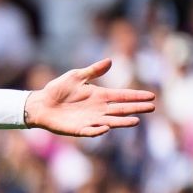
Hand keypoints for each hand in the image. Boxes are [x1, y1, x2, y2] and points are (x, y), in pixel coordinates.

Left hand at [25, 59, 155, 136]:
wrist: (41, 103)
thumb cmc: (58, 88)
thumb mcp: (76, 76)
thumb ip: (93, 71)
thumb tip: (110, 61)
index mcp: (100, 95)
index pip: (122, 96)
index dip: (136, 96)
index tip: (151, 96)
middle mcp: (98, 109)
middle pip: (121, 109)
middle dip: (136, 108)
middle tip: (151, 107)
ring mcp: (90, 120)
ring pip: (111, 121)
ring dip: (122, 122)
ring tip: (135, 121)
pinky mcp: (79, 129)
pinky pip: (91, 131)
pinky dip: (98, 130)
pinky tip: (106, 127)